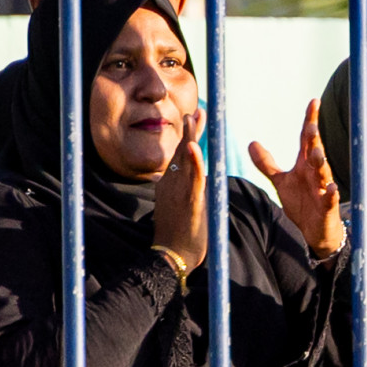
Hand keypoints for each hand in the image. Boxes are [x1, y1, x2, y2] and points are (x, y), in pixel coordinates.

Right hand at [152, 111, 207, 271]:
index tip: (192, 118)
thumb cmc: (176, 234)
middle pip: (181, 151)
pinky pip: (192, 179)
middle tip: (196, 110)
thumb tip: (179, 179)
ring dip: (190, 138)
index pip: (179, 155)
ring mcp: (178, 192)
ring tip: (194, 118)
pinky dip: (193, 163)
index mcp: (170, 185)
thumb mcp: (177, 207)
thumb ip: (180, 191)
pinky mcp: (189, 203)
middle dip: (190, 130)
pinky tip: (194, 148)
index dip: (187, 136)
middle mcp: (171, 184)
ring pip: (185, 160)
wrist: (170, 256)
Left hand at [249, 99, 343, 259]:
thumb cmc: (301, 203)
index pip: (307, 138)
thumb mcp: (281, 181)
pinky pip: (330, 198)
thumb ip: (267, 163)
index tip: (314, 101)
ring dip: (321, 162)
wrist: (314, 231)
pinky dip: (331, 193)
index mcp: (305, 165)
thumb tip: (251, 142)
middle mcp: (315, 173)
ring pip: (323, 172)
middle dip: (314, 140)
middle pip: (315, 151)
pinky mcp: (327, 207)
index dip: (311, 120)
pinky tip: (330, 187)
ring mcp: (323, 189)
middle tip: (311, 126)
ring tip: (317, 152)